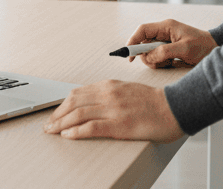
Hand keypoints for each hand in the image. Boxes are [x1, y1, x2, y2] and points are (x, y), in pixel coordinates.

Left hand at [43, 80, 183, 141]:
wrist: (174, 107)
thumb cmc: (154, 102)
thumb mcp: (128, 90)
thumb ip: (111, 94)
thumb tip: (94, 103)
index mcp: (110, 86)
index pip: (78, 93)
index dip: (62, 104)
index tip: (55, 113)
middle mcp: (109, 94)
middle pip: (73, 102)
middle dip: (56, 114)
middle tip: (48, 125)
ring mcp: (113, 109)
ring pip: (78, 114)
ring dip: (61, 124)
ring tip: (52, 131)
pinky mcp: (119, 124)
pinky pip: (91, 127)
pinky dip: (76, 132)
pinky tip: (68, 136)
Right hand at [127, 19, 216, 68]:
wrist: (214, 49)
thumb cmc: (202, 46)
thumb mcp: (184, 49)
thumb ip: (164, 52)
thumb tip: (148, 56)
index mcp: (166, 27)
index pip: (143, 30)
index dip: (133, 41)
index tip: (129, 55)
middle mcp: (163, 32)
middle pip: (143, 43)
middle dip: (147, 56)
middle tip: (158, 63)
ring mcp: (165, 41)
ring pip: (149, 52)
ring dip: (155, 60)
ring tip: (169, 62)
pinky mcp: (168, 49)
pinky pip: (156, 57)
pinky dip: (160, 62)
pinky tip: (172, 63)